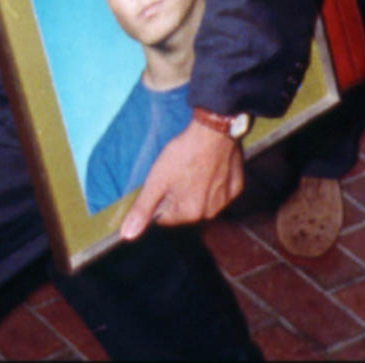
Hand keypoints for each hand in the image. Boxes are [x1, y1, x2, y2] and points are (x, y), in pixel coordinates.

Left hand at [120, 117, 243, 239]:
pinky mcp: (237, 186)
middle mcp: (210, 212)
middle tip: (178, 171)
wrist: (214, 130)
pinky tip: (211, 166)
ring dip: (198, 189)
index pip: (166, 217)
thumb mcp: (156, 180)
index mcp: (189, 213)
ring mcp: (225, 200)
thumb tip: (127, 235)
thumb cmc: (183, 154)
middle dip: (180, 195)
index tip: (163, 180)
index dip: (161, 198)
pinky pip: (221, 190)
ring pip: (204, 200)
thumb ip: (142, 209)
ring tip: (194, 167)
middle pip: (186, 209)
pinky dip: (215, 182)